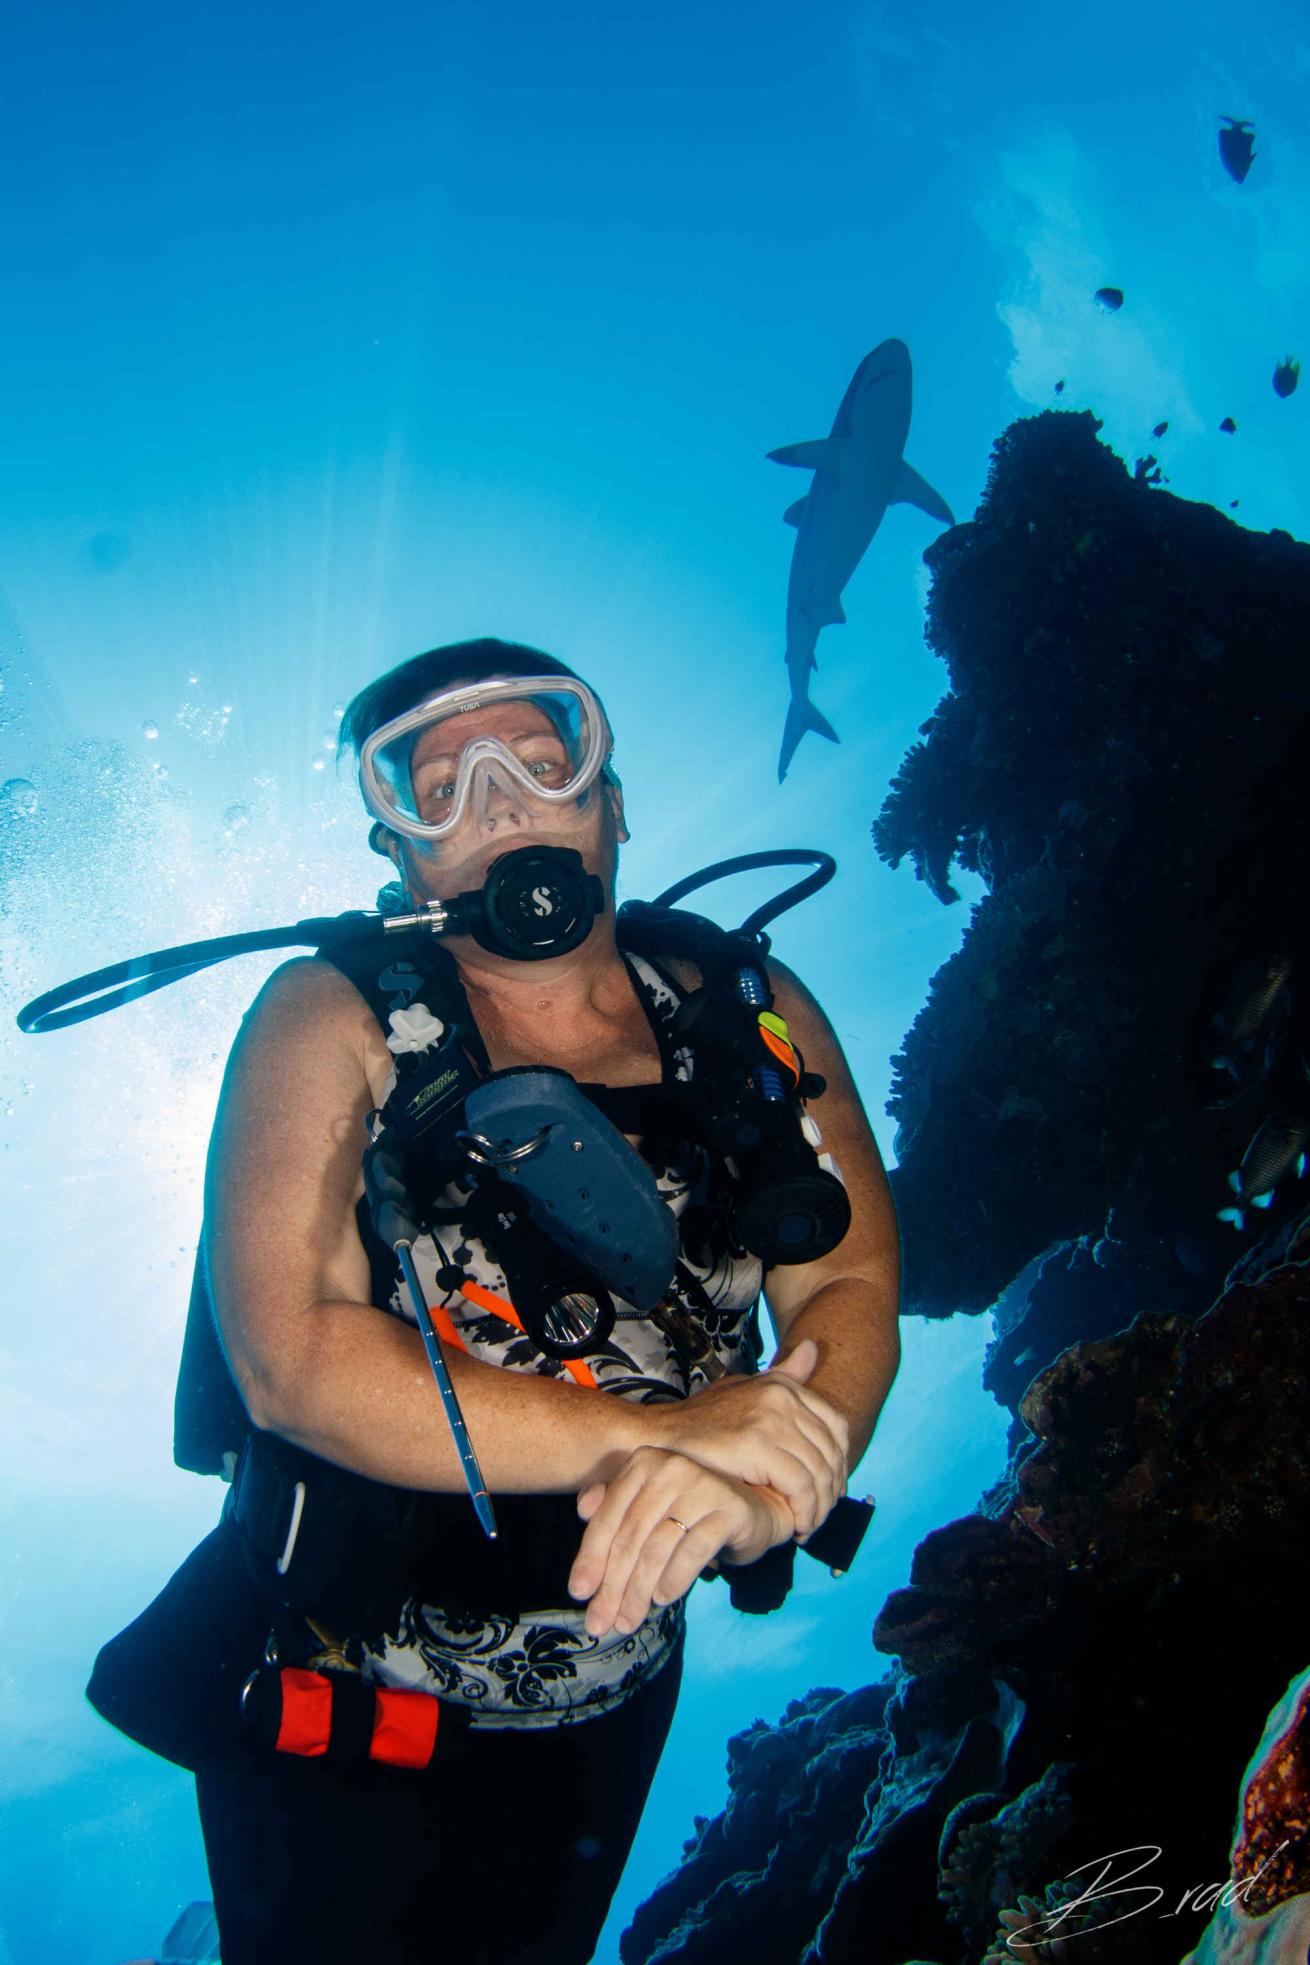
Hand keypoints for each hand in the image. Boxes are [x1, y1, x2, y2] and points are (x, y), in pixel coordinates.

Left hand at [566, 1446, 795, 1637]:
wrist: (754, 1510)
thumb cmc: (690, 1512)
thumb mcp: (649, 1508)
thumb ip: (613, 1507)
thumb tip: (580, 1512)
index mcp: (644, 1462)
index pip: (609, 1517)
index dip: (590, 1558)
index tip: (578, 1594)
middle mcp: (671, 1467)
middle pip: (631, 1536)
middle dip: (613, 1585)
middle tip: (601, 1622)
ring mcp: (702, 1485)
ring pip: (658, 1548)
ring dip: (639, 1591)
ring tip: (628, 1621)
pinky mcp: (729, 1508)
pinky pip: (693, 1550)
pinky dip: (674, 1579)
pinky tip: (662, 1599)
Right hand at [649, 1335, 848, 1541]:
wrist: (659, 1439)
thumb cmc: (701, 1423)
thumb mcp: (746, 1391)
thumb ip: (783, 1377)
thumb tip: (812, 1347)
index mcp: (782, 1386)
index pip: (837, 1426)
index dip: (840, 1462)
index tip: (829, 1490)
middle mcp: (781, 1397)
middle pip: (832, 1450)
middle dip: (832, 1489)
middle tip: (821, 1514)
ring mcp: (770, 1418)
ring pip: (819, 1471)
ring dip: (820, 1506)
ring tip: (809, 1525)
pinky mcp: (758, 1445)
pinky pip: (800, 1485)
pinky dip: (805, 1510)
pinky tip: (797, 1524)